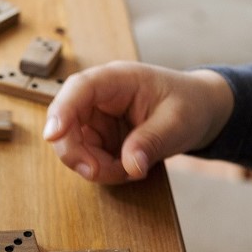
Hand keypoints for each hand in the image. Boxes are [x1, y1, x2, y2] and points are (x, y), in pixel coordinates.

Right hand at [43, 61, 233, 183]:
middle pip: (65, 122)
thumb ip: (151, 142)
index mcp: (117, 79)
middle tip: (98, 172)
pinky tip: (129, 167)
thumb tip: (131, 167)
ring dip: (95, 166)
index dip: (62, 111)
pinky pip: (87, 159)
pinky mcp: (97, 137)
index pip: (80, 89)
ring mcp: (95, 118)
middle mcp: (99, 97)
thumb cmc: (189, 105)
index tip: (53, 135)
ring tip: (131, 168)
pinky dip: (104, 170)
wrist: (199, 112)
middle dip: (76, 152)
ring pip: (73, 146)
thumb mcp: (178, 123)